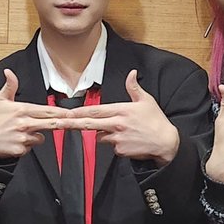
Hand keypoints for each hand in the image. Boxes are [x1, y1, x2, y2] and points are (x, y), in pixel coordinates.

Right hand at [0, 69, 68, 162]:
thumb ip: (9, 86)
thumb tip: (9, 72)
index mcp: (22, 110)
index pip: (47, 111)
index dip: (62, 112)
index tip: (73, 113)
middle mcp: (25, 124)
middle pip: (52, 124)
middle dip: (64, 123)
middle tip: (74, 121)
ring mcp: (24, 138)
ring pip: (41, 138)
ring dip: (36, 136)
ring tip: (21, 132)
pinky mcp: (21, 150)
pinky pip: (31, 148)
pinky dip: (27, 146)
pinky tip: (16, 141)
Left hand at [59, 71, 179, 165]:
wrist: (166, 143)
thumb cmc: (156, 121)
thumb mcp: (146, 101)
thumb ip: (134, 88)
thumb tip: (132, 73)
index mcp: (121, 111)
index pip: (95, 111)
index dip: (79, 111)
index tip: (66, 113)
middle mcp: (117, 125)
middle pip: (89, 124)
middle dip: (72, 124)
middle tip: (58, 123)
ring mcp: (117, 139)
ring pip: (100, 136)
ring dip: (103, 134)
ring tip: (122, 131)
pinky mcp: (120, 151)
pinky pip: (111, 147)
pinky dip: (115, 144)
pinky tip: (128, 141)